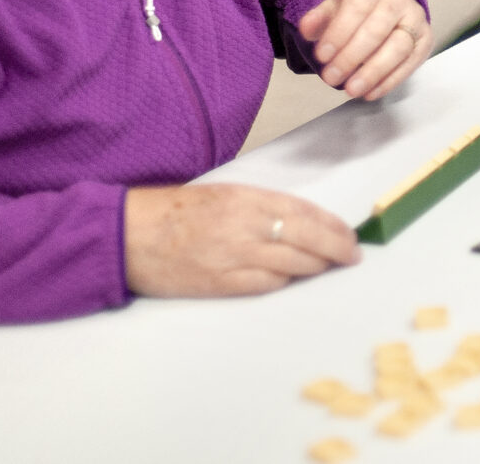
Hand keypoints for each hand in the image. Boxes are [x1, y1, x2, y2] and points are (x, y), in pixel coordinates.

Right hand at [124, 184, 359, 296]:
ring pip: (293, 263)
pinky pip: (267, 283)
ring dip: (316, 266)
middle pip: (307, 237)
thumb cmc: (171, 212)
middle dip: (336, 247)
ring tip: (329, 266)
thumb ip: (258, 206)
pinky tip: (294, 278)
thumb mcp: (220, 195)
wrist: (127, 236)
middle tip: (352, 255)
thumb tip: (297, 221)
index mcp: (246, 197)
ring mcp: (235, 255)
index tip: (348, 232)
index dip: (332, 224)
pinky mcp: (222, 282)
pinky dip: (285, 281)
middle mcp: (246, 224)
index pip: (303, 210)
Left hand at [299, 0, 431, 100]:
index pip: (357, 7)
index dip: (339, 33)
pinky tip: (370, 92)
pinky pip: (411, 62)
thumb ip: (318, 16)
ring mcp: (416, 18)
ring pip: (399, 47)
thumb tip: (306, 29)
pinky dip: (391, 80)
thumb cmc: (356, 5)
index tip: (321, 56)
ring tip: (351, 90)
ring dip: (373, 72)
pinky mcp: (425, 39)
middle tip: (331, 77)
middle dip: (352, 57)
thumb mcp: (333, 3)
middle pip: (378, 29)